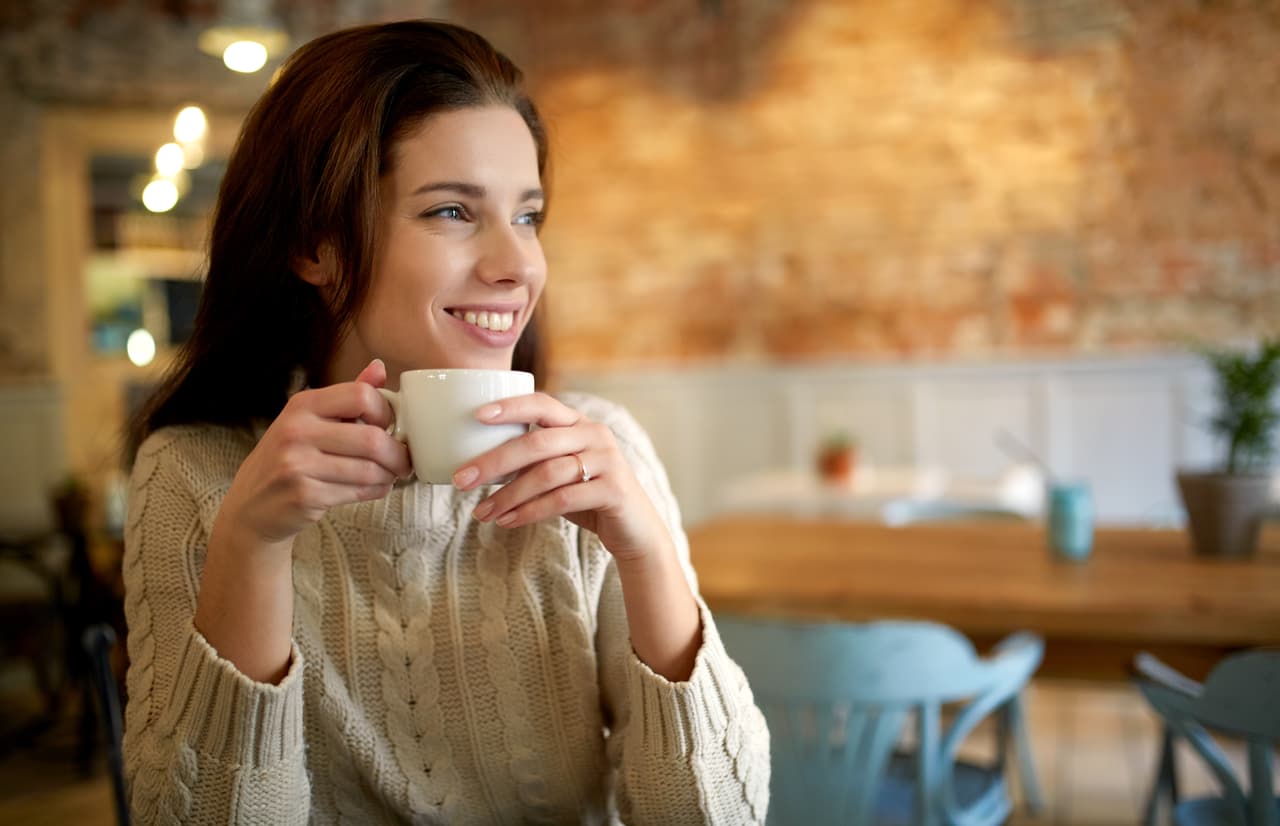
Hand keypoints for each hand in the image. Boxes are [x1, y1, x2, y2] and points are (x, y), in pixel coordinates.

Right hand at [215, 359, 412, 548]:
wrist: (251, 506)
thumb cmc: (289, 458)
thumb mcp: (310, 420)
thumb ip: (347, 397)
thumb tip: (379, 368)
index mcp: (303, 404)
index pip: (361, 396)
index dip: (387, 412)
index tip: (392, 426)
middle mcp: (297, 431)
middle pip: (371, 439)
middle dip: (398, 453)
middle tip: (404, 461)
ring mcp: (298, 464)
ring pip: (369, 470)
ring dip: (389, 475)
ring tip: (390, 475)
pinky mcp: (305, 495)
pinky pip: (358, 492)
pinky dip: (376, 491)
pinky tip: (374, 488)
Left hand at [453, 393, 671, 563]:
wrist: (636, 531)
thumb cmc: (587, 498)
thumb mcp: (559, 473)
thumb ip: (532, 461)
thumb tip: (477, 464)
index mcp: (579, 422)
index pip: (542, 403)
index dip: (510, 407)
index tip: (476, 416)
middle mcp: (595, 435)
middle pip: (537, 442)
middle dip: (494, 461)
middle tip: (461, 480)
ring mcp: (608, 461)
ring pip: (547, 474)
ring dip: (508, 495)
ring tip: (481, 512)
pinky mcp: (613, 490)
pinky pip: (562, 499)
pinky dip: (529, 512)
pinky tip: (507, 522)